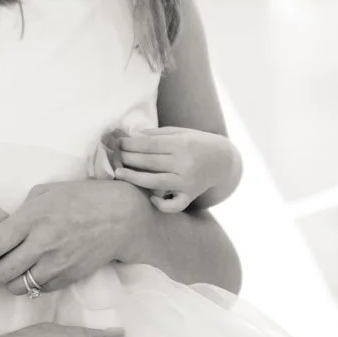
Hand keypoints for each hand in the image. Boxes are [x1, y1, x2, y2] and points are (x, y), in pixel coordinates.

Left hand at [0, 177, 146, 290]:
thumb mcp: (45, 193)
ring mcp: (56, 262)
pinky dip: (29, 285)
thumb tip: (0, 229)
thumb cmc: (80, 198)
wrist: (119, 216)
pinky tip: (30, 272)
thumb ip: (20, 213)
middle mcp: (41, 243)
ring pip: (17, 285)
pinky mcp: (69, 276)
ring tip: (4, 272)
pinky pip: (38, 289)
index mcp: (31, 219)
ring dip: (5, 282)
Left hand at [103, 125, 242, 212]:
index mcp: (182, 144)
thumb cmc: (197, 143)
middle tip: (115, 156)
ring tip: (119, 173)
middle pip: (150, 162)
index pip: (150, 145)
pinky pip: (174, 204)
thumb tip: (133, 136)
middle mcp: (184, 163)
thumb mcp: (181, 132)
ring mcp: (187, 181)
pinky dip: (161, 204)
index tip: (119, 143)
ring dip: (134, 178)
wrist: (222, 160)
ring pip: (156, 182)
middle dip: (129, 158)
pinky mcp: (190, 195)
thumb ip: (158, 134)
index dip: (131, 144)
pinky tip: (150, 198)